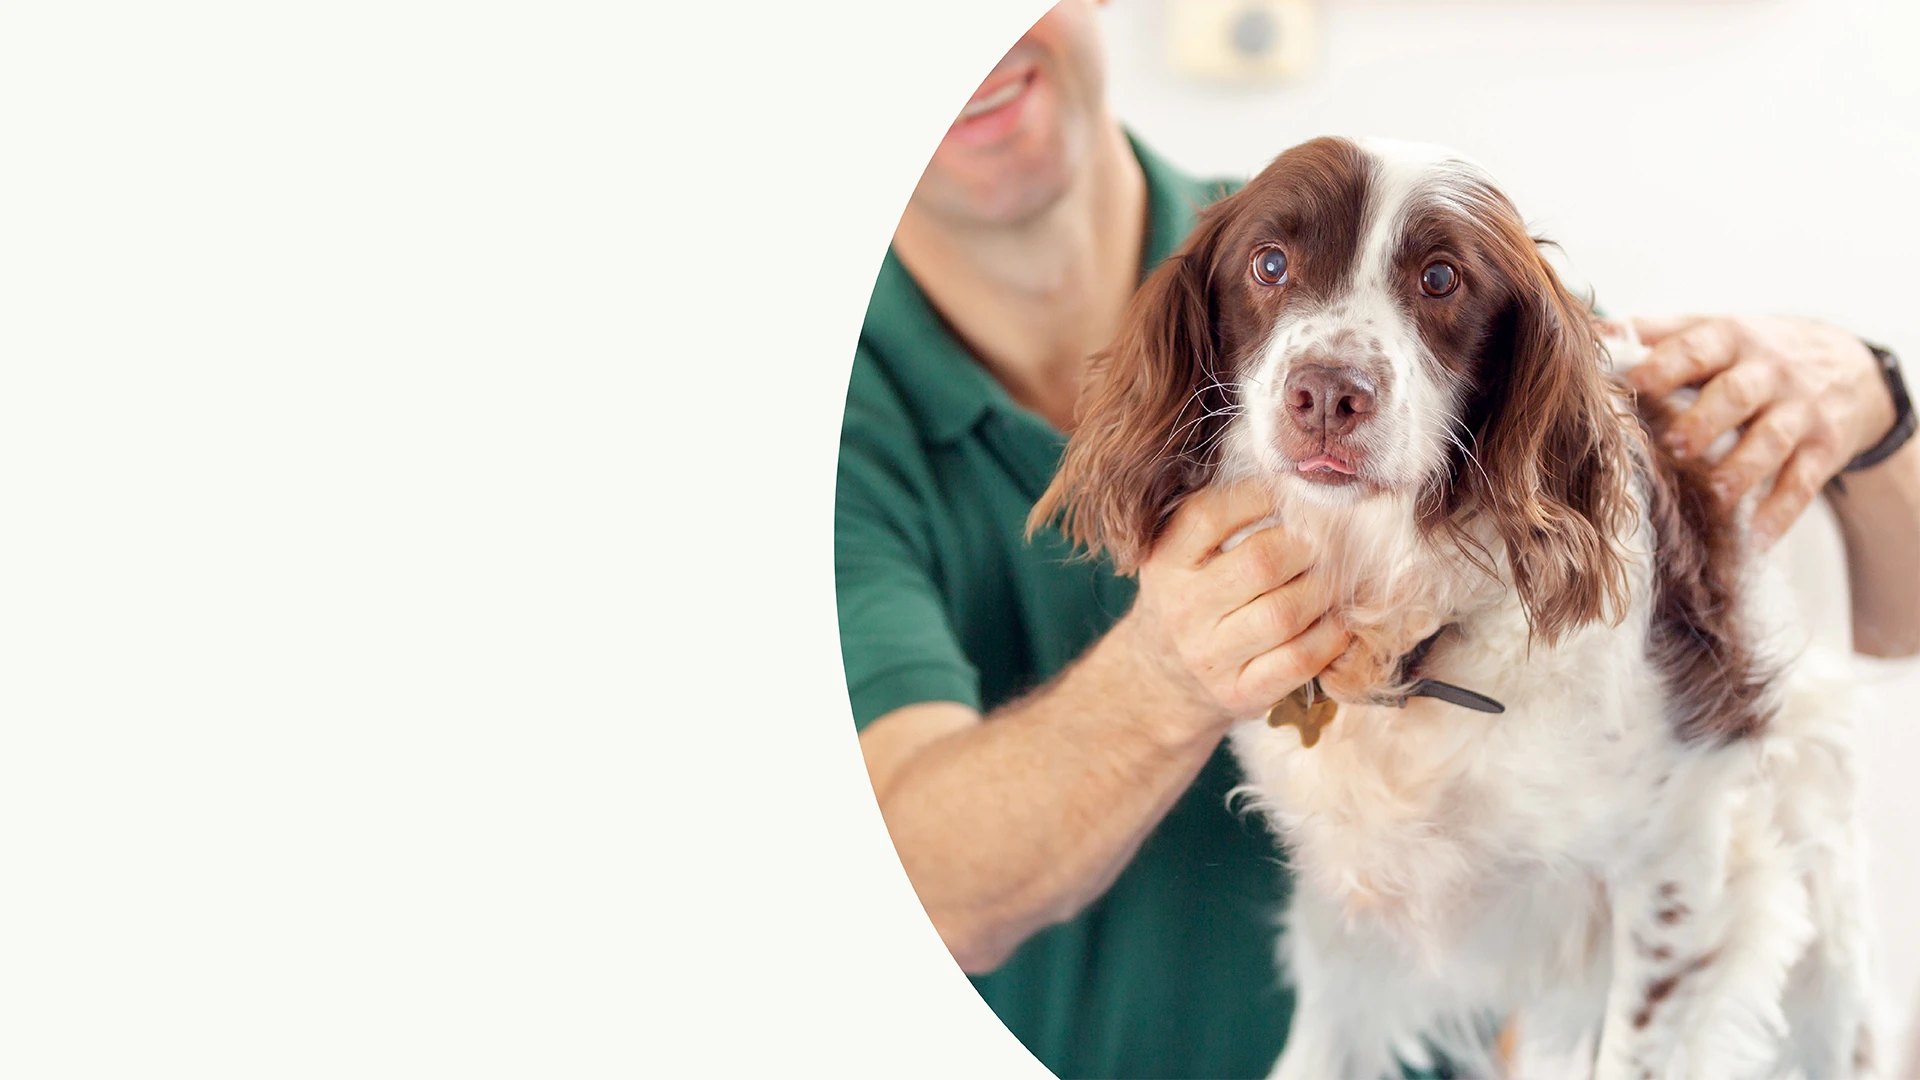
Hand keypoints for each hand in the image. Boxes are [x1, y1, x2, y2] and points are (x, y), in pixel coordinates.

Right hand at [1118, 481, 1351, 730]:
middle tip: (1335, 535)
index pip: (1212, 516)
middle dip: (1310, 543)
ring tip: (1340, 576)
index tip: (1295, 492)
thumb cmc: (1194, 595)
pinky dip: (1332, 636)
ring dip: (1327, 589)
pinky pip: (1300, 659)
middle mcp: (1182, 607)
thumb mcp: (1184, 552)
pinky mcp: (1239, 691)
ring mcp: (1209, 654)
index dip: (1262, 496)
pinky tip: (1340, 620)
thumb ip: (1225, 516)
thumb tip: (1298, 481)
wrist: (1163, 675)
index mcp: (1165, 561)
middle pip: (1262, 562)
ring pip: (1286, 612)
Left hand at [1626, 315, 1893, 548]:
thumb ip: (1656, 334)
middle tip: (1674, 445)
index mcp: (1730, 339)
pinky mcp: (1824, 449)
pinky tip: (1754, 540)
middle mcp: (1769, 373)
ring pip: (1771, 441)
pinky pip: (1802, 484)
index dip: (1666, 366)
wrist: (1852, 368)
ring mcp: (1800, 412)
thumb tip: (1590, 329)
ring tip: (1715, 494)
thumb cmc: (1754, 354)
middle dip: (1704, 421)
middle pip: (1736, 396)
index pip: (1697, 350)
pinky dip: (1779, 514)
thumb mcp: (1715, 330)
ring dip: (1742, 469)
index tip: (1634, 385)